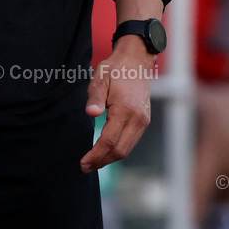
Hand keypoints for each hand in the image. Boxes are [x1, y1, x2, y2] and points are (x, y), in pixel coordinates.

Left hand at [80, 37, 156, 171]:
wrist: (135, 61)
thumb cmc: (115, 69)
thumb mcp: (100, 78)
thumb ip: (95, 97)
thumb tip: (91, 113)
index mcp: (126, 109)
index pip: (109, 140)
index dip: (96, 155)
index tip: (83, 163)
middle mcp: (138, 119)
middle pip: (120, 150)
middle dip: (102, 161)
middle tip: (85, 167)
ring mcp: (143, 121)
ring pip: (127, 149)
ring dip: (110, 158)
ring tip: (93, 162)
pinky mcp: (144, 121)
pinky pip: (131, 142)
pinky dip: (118, 150)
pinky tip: (106, 151)